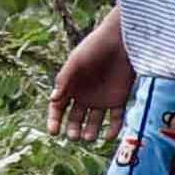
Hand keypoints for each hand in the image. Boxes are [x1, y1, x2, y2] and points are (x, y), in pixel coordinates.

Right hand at [47, 14, 132, 142]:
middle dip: (73, 130)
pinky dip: (113, 129)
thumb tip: (52, 99)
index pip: (58, 109)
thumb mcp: (76, 61)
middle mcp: (84, 96)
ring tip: (89, 136)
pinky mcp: (119, 99)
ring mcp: (101, 99)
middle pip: (75, 120)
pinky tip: (109, 135)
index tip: (54, 131)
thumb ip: (64, 79)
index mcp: (71, 87)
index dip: (54, 121)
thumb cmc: (95, 46)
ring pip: (94, 123)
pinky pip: (115, 119)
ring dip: (91, 132)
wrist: (122, 38)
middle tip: (75, 136)